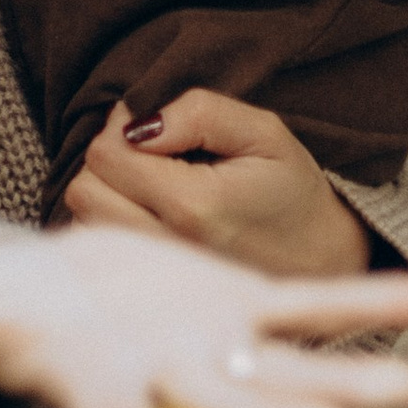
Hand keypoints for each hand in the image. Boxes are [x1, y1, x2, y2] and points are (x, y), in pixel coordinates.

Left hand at [61, 89, 373, 278]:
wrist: (322, 265)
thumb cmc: (293, 193)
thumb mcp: (264, 133)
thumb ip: (199, 114)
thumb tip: (136, 124)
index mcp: (194, 208)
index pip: (107, 155)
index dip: (121, 128)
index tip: (153, 128)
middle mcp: (167, 249)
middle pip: (85, 191)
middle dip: (107, 161)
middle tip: (149, 154)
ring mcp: (156, 280)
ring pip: (86, 221)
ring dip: (107, 194)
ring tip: (152, 185)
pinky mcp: (152, 293)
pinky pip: (103, 248)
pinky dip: (112, 222)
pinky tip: (149, 214)